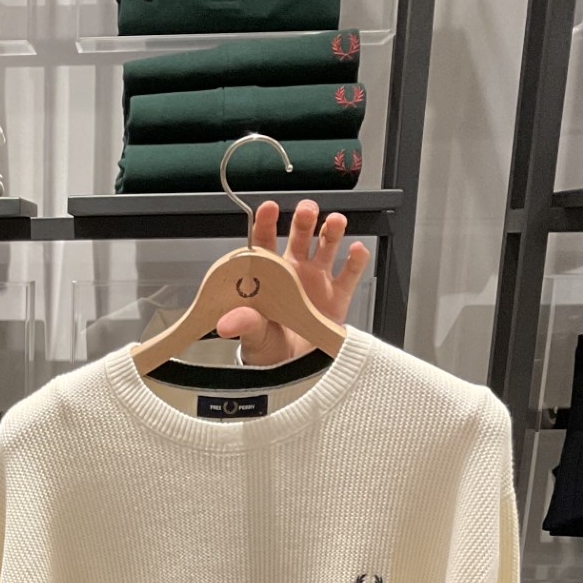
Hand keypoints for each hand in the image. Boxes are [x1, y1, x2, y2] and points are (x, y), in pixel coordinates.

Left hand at [215, 198, 369, 366]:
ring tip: (335, 222)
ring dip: (331, 231)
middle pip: (300, 236)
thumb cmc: (266, 348)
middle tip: (307, 211)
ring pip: (327, 246)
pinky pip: (350, 273)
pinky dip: (356, 259)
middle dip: (304, 220)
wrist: (291, 373)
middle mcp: (294, 272)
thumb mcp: (251, 336)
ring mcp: (317, 281)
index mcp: (269, 276)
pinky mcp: (338, 296)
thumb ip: (243, 324)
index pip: (265, 242)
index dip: (267, 223)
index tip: (269, 208)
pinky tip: (356, 250)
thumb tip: (225, 323)